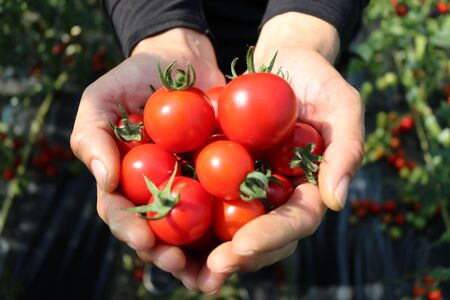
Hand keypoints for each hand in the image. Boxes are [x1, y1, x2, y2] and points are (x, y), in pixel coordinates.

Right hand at [70, 28, 224, 289]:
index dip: (131, 229)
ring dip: (203, 257)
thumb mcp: (102, 99)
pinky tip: (248, 240)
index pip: (123, 214)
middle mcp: (157, 193)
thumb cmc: (135, 78)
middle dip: (168, 255)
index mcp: (125, 183)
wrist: (182, 59)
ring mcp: (191, 188)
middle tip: (180, 266)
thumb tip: (104, 181)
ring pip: (195, 231)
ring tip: (215, 274)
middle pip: (160, 234)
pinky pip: (229, 204)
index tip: (145, 238)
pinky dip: (237, 225)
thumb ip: (92, 136)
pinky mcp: (222, 178)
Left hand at [196, 13, 364, 292]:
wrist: (282, 60)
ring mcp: (250, 186)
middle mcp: (278, 196)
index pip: (295, 223)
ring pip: (232, 227)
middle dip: (238, 255)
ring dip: (207, 248)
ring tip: (180, 262)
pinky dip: (188, 212)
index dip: (270, 238)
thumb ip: (346, 150)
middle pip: (263, 237)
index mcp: (308, 189)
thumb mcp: (342, 106)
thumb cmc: (318, 80)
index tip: (240, 247)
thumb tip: (336, 201)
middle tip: (209, 266)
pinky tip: (162, 223)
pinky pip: (206, 196)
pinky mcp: (223, 172)